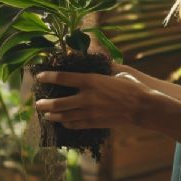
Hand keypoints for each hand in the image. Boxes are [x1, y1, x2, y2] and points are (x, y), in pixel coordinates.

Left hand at [33, 70, 152, 129]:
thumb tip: (95, 56)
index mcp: (91, 80)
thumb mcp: (116, 72)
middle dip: (45, 103)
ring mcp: (90, 112)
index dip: (49, 76)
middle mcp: (87, 97)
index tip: (39, 76)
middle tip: (37, 103)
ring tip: (46, 115)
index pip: (64, 78)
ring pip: (65, 116)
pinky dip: (67, 124)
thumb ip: (103, 66)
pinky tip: (63, 123)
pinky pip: (76, 124)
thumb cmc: (131, 86)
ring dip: (53, 116)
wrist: (142, 107)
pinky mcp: (95, 123)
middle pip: (59, 102)